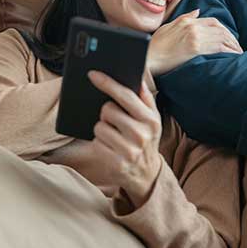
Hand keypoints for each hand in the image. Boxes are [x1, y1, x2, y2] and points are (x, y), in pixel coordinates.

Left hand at [87, 70, 162, 207]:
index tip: (93, 74)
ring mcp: (129, 150)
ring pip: (99, 126)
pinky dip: (100, 143)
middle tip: (116, 121)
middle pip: (107, 110)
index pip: (125, 95)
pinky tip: (110, 148)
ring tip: (115, 136)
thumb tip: (138, 73)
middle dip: (107, 113)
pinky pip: (96, 142)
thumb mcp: (153, 118)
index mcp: (150, 120)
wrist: (147, 174)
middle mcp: (141, 134)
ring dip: (103, 129)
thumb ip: (145, 96)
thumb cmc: (147, 138)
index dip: (108, 83)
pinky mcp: (116, 163)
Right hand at [147, 10, 242, 75]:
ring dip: (233, 45)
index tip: (229, 38)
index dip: (224, 29)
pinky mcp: (195, 48)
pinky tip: (233, 56)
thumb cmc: (155, 46)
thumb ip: (185, 18)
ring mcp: (195, 37)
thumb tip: (197, 12)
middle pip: (220, 29)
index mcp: (187, 21)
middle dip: (231, 38)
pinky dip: (228, 51)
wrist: (148, 57)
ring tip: (238, 53)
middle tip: (237, 47)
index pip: (213, 21)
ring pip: (222, 38)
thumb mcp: (168, 27)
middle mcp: (193, 27)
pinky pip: (218, 48)